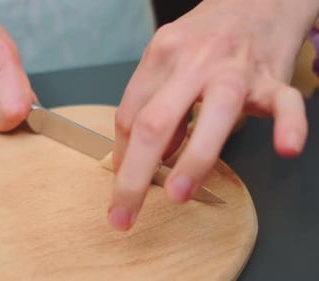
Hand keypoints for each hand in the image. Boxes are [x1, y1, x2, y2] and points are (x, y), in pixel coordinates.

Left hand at [108, 0, 317, 230]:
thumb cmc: (204, 37)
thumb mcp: (168, 59)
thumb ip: (153, 104)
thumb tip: (139, 157)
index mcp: (161, 56)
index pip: (130, 115)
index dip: (122, 158)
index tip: (120, 188)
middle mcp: (193, 61)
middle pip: (156, 120)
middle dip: (135, 175)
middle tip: (124, 214)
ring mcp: (235, 68)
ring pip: (216, 112)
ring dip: (194, 158)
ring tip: (178, 195)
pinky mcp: (273, 77)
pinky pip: (285, 102)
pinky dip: (288, 125)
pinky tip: (285, 148)